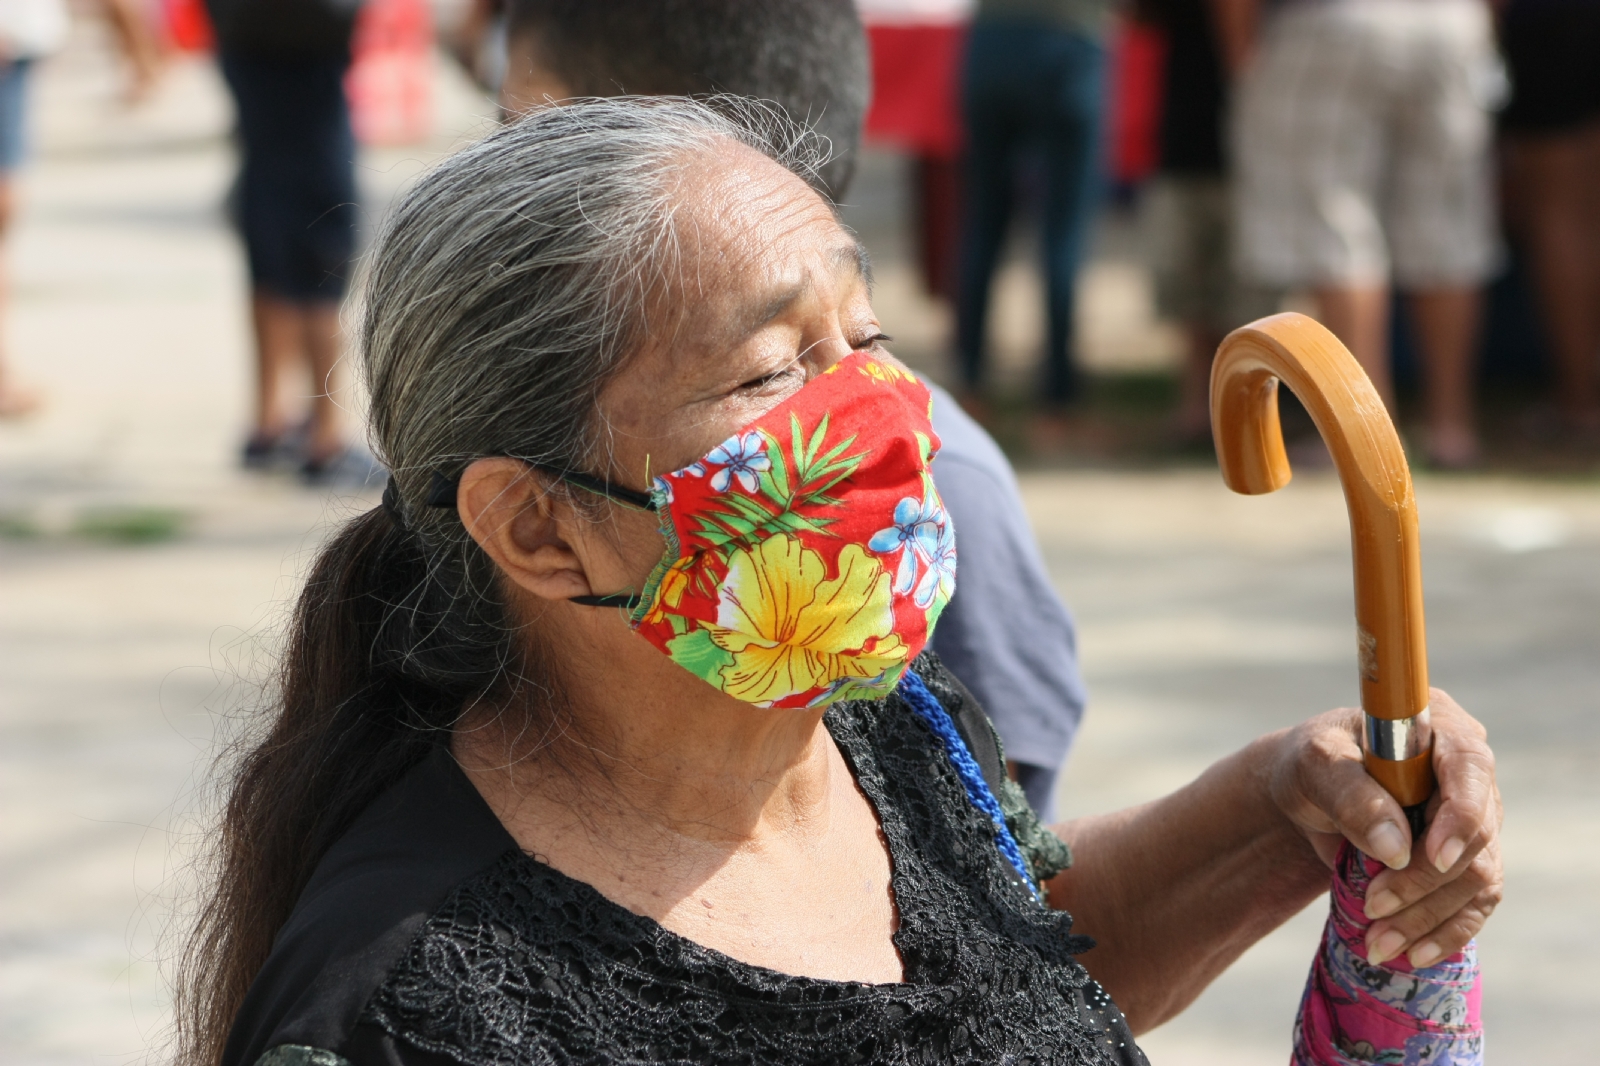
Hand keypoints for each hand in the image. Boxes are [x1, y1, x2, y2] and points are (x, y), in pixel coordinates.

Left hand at [1268, 689, 1502, 967]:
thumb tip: (1395, 849)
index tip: (1433, 857)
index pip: (1470, 769)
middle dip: (1425, 881)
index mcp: (1440, 729)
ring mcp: (1474, 821)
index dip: (1461, 817)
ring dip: (1429, 917)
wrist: (1307, 794)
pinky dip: (1443, 933)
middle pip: (1477, 837)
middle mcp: (1468, 776)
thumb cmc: (1312, 764)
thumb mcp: (1314, 764)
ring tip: (1379, 942)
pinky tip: (1411, 954)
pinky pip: (1473, 905)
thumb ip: (1351, 795)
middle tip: (1374, 906)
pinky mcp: (1466, 862)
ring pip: (1478, 879)